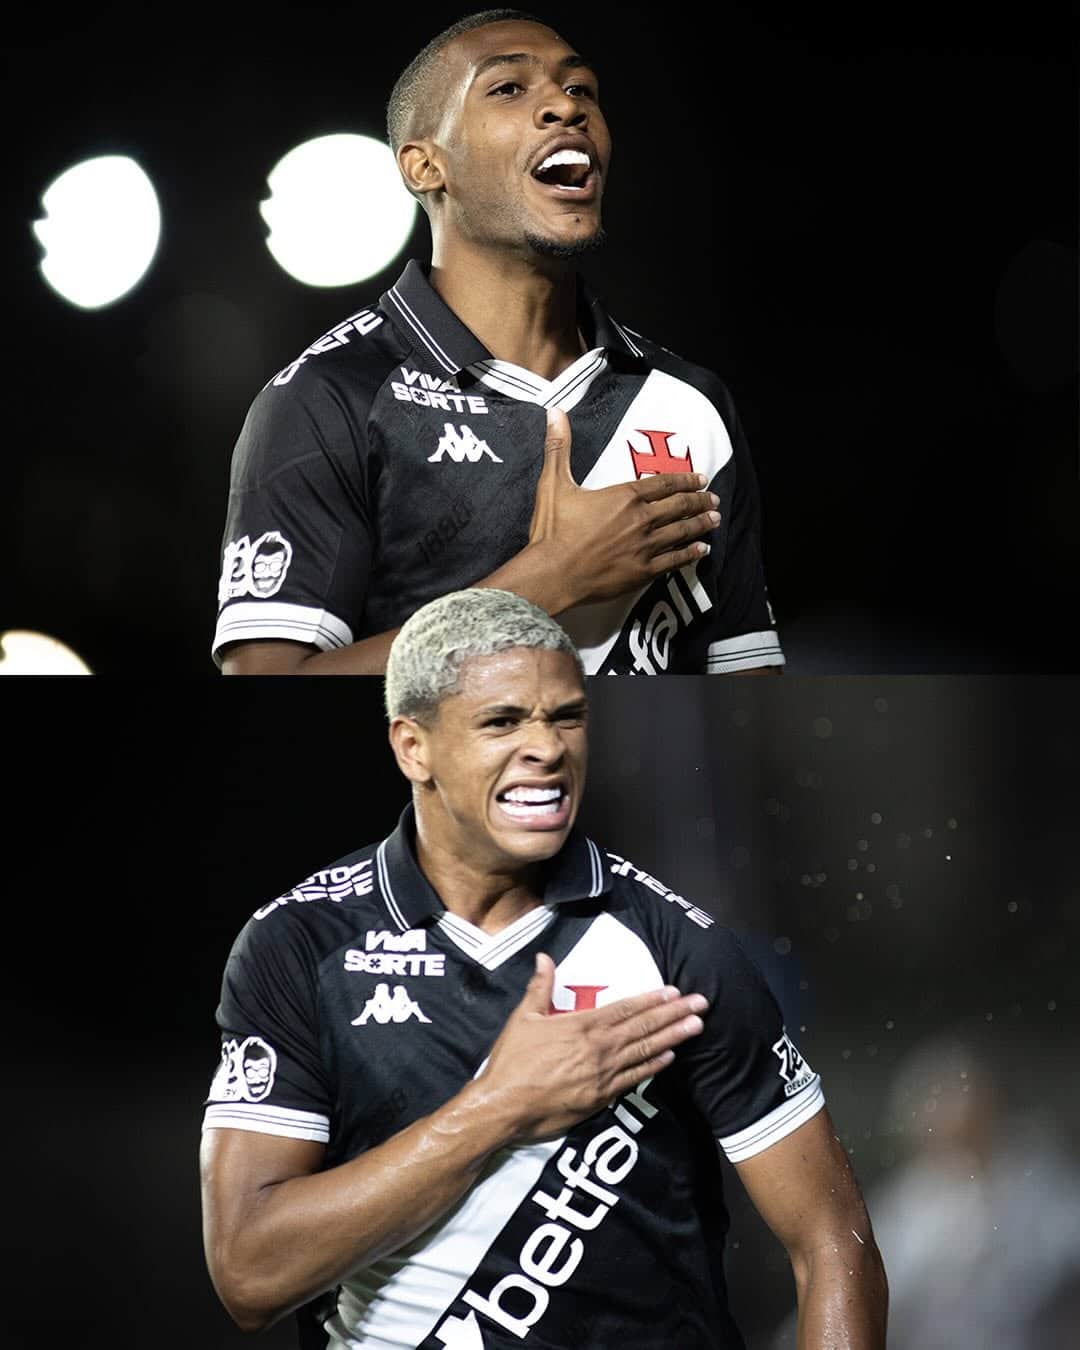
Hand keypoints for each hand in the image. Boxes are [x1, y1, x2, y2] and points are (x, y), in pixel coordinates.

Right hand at [476, 952, 706, 1140]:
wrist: (504, 1106)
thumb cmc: (512, 1061)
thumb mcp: (523, 1018)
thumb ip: (539, 987)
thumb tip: (543, 957)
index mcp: (581, 1025)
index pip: (625, 1008)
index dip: (652, 999)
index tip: (675, 991)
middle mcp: (599, 1048)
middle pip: (643, 1027)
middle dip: (674, 1014)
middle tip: (702, 1004)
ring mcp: (603, 1074)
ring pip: (645, 1051)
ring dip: (673, 1038)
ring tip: (696, 1027)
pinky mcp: (601, 1098)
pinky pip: (634, 1078)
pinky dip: (654, 1066)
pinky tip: (670, 1058)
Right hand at [527, 407, 719, 609]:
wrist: (552, 574)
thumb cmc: (552, 531)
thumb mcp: (553, 483)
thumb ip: (559, 447)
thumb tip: (555, 412)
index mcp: (625, 496)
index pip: (664, 483)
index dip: (685, 480)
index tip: (701, 478)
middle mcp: (641, 519)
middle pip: (679, 506)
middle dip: (700, 501)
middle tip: (714, 499)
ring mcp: (645, 547)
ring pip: (682, 532)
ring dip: (701, 524)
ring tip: (714, 519)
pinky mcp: (643, 572)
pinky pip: (674, 561)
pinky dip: (691, 554)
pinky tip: (701, 550)